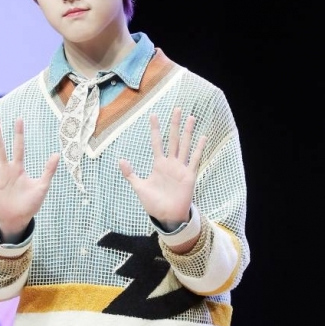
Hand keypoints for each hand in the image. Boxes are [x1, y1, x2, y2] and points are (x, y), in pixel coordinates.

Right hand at [0, 116, 59, 240]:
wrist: (18, 219)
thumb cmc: (31, 203)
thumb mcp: (42, 186)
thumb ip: (48, 170)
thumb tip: (57, 154)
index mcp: (18, 168)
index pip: (18, 147)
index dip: (18, 134)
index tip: (19, 119)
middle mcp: (6, 169)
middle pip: (0, 147)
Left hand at [119, 107, 206, 223]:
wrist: (166, 216)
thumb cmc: (154, 203)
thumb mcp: (139, 187)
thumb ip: (131, 174)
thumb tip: (121, 160)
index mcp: (159, 165)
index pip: (157, 143)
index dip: (156, 129)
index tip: (153, 115)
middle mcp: (171, 163)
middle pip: (173, 139)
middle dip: (174, 124)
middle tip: (177, 109)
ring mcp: (181, 168)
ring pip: (185, 146)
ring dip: (188, 132)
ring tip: (191, 118)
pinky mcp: (189, 176)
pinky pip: (195, 160)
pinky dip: (199, 149)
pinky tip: (203, 137)